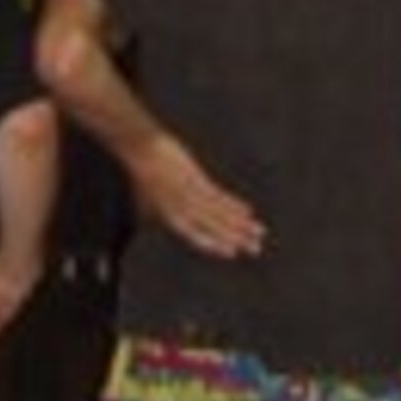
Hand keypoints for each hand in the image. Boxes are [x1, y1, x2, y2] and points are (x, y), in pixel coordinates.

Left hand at [132, 133, 267, 260]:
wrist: (142, 148)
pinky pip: (220, 197)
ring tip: (259, 232)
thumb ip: (155, 209)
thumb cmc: (141, 170)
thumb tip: (151, 217)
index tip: (232, 253)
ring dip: (242, 225)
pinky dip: (235, 205)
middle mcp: (183, 209)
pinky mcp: (198, 179)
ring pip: (221, 214)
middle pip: (214, 228)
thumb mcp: (145, 194)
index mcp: (169, 214)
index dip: (214, 245)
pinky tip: (248, 211)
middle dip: (237, 239)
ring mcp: (191, 194)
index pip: (196, 235)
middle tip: (256, 249)